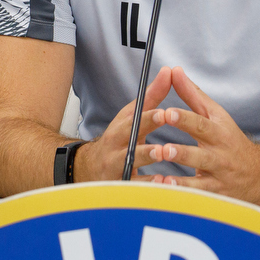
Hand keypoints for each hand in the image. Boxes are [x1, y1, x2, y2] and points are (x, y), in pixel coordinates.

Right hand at [74, 65, 174, 182]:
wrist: (91, 167)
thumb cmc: (118, 138)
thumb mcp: (132, 116)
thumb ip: (153, 96)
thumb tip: (168, 72)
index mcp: (122, 128)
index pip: (135, 121)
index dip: (149, 118)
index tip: (164, 114)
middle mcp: (117, 146)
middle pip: (129, 142)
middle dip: (144, 141)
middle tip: (162, 144)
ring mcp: (117, 166)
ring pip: (129, 164)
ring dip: (144, 160)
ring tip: (159, 157)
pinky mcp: (121, 185)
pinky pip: (134, 187)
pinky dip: (147, 185)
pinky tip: (162, 183)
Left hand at [144, 67, 259, 208]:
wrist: (258, 174)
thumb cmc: (229, 140)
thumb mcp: (215, 115)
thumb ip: (192, 95)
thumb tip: (174, 70)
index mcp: (218, 133)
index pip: (200, 124)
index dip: (184, 119)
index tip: (167, 113)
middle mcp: (219, 155)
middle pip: (201, 154)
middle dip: (183, 152)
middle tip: (164, 149)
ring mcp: (218, 177)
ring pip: (199, 179)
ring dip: (180, 179)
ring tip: (162, 176)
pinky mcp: (215, 194)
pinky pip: (197, 196)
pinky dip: (182, 195)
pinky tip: (166, 191)